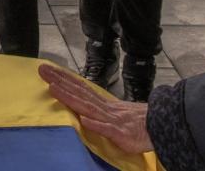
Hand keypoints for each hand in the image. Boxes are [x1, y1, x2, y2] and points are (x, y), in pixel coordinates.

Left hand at [38, 64, 152, 154]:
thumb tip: (79, 104)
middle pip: (79, 93)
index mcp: (102, 103)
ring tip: (53, 88)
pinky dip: (96, 124)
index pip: (80, 88)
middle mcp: (104, 108)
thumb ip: (97, 107)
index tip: (47, 69)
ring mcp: (112, 120)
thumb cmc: (136, 122)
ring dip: (71, 98)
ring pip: (88, 107)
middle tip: (41, 70)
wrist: (162, 128)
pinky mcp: (121, 134)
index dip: (63, 78)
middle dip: (59, 81)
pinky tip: (83, 119)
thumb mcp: (114, 113)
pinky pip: (107, 130)